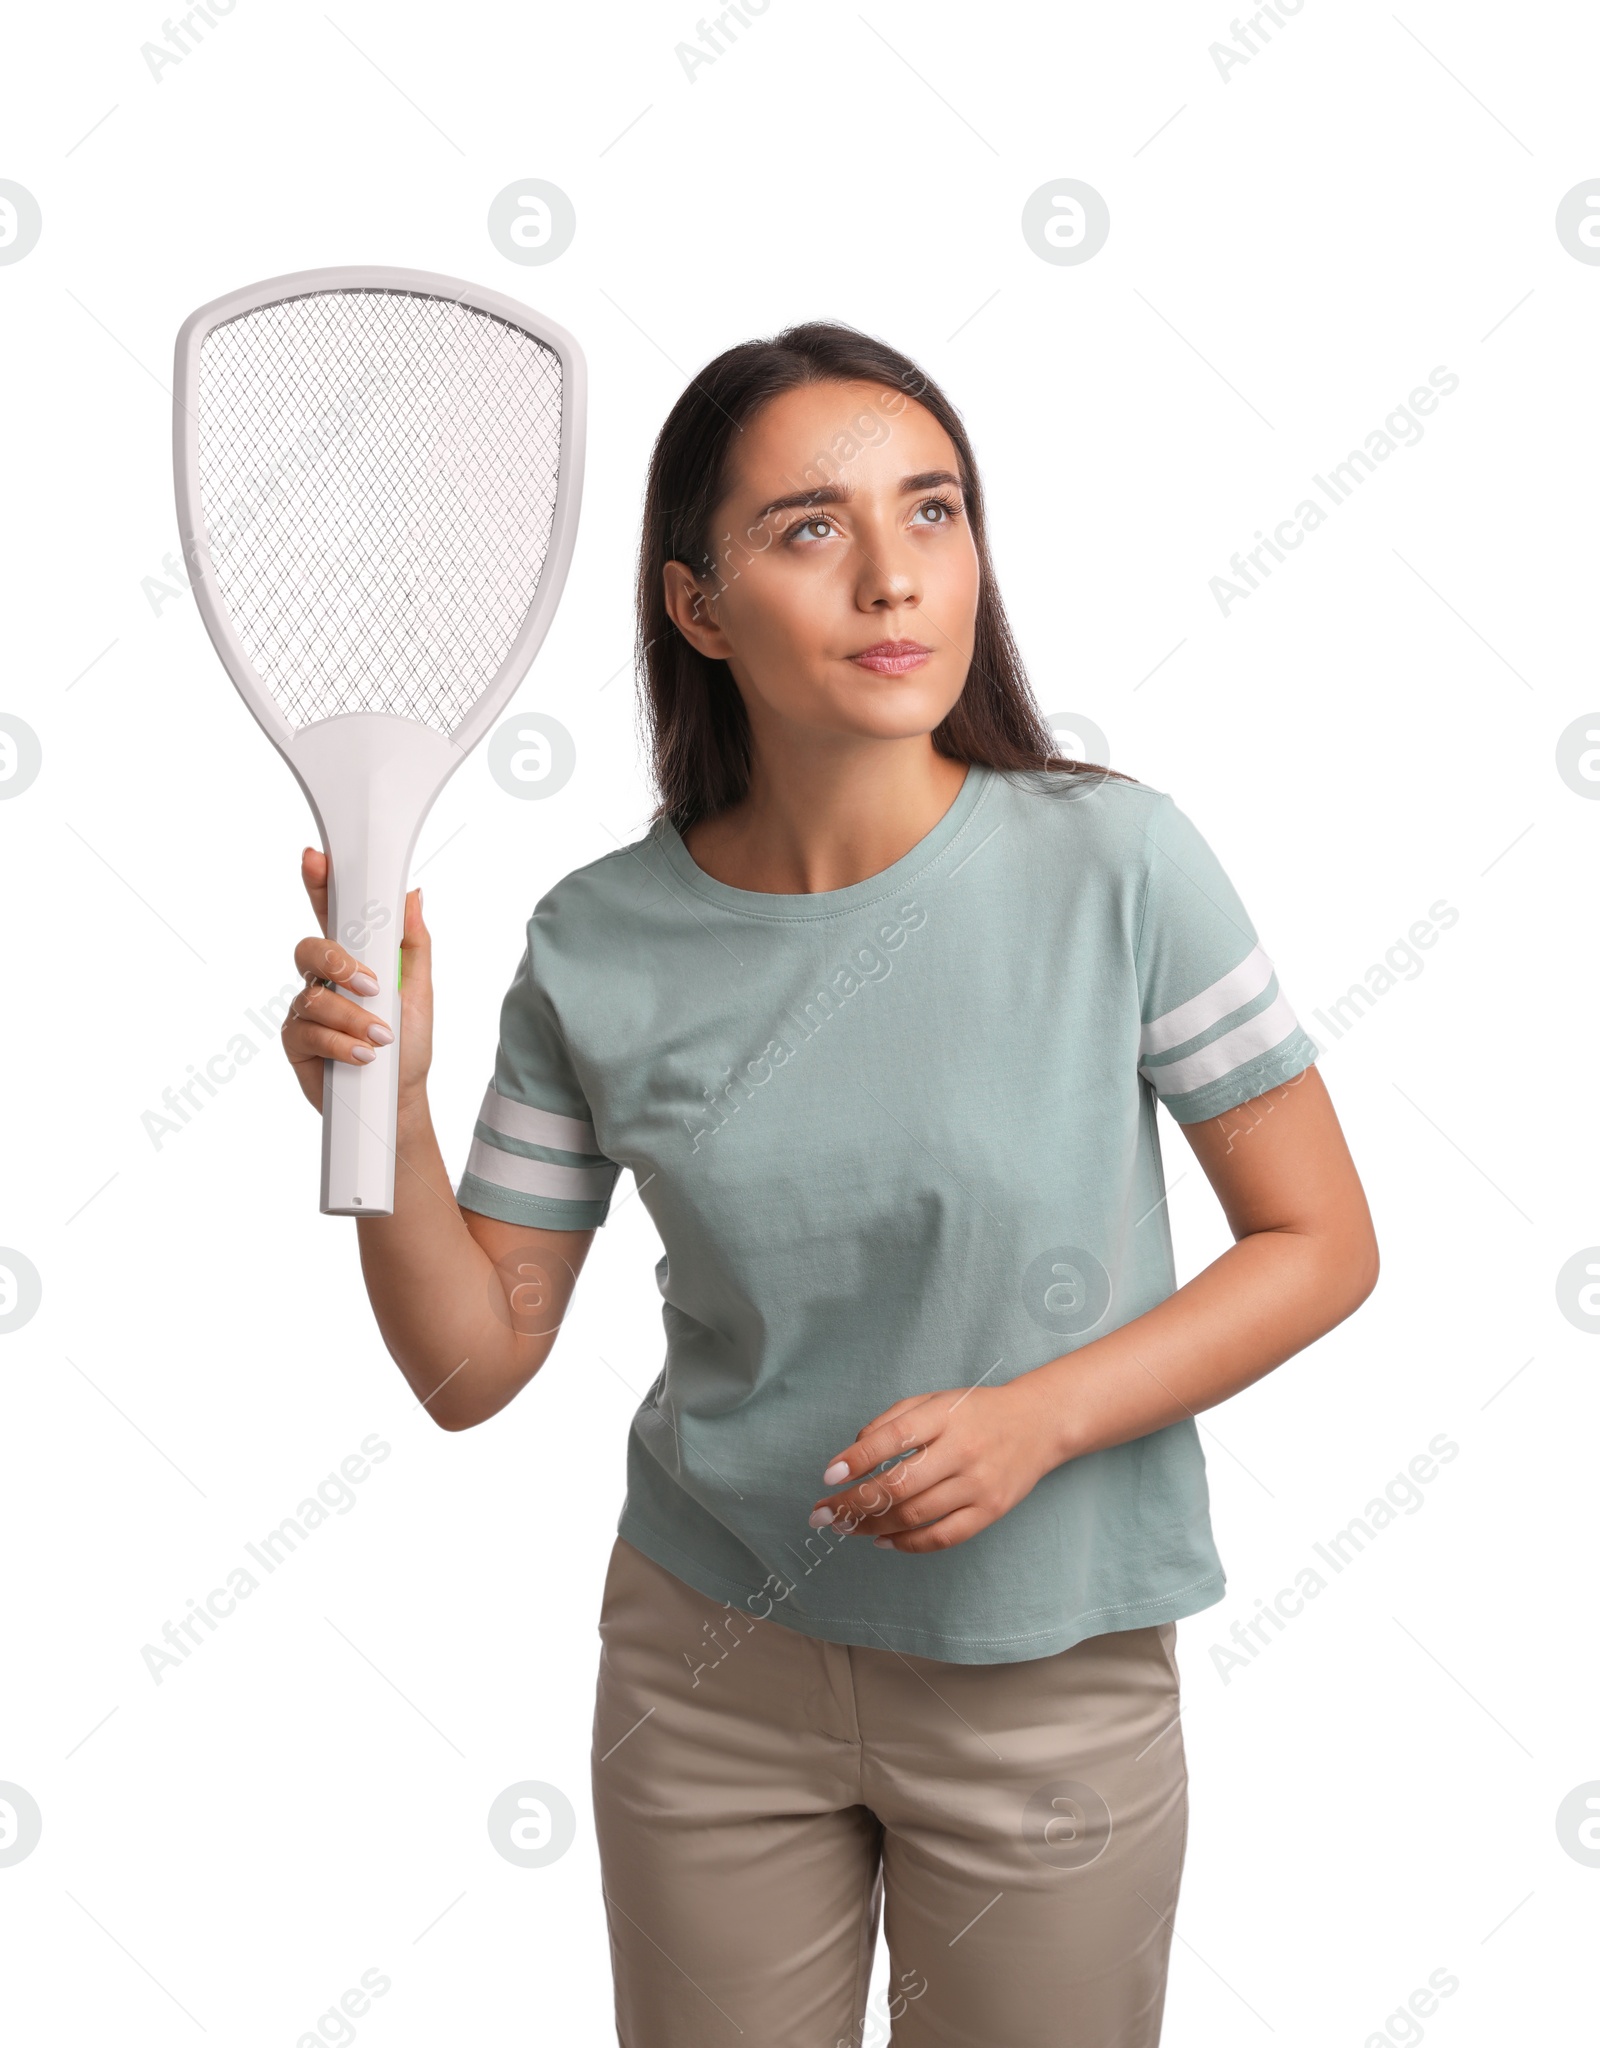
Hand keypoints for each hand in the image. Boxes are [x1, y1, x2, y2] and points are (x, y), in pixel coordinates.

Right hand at [281, 849, 432, 1111]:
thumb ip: (413, 943)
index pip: (332, 913)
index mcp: (354, 959)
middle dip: (339, 962)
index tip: (317, 859)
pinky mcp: (296, 1040)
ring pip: (314, 996)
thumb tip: (413, 896)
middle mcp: (324, 979)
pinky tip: (363, 1056)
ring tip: (381, 1038)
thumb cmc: (408, 1045)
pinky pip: (308, 1031)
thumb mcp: (420, 991)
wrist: (398, 1100)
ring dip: (353, 1018)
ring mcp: (307, 1009)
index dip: (320, 883)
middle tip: (370, 985)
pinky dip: (341, 1043)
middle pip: (310, 948)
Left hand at [808, 1379, 1063, 1554]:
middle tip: (822, 1514)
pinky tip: (882, 1540)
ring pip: (916, 1515)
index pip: (894, 1437)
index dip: (858, 1459)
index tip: (828, 1475)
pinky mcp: (990, 1511)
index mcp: (946, 1416)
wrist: (1039, 1424)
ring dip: (872, 1526)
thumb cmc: (975, 1411)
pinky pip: (943, 1536)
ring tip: (845, 1527)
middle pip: (900, 1485)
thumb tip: (852, 1453)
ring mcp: (978, 1485)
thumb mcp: (935, 1400)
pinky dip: (908, 1544)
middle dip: (854, 1503)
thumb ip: (893, 1420)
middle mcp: (963, 1451)